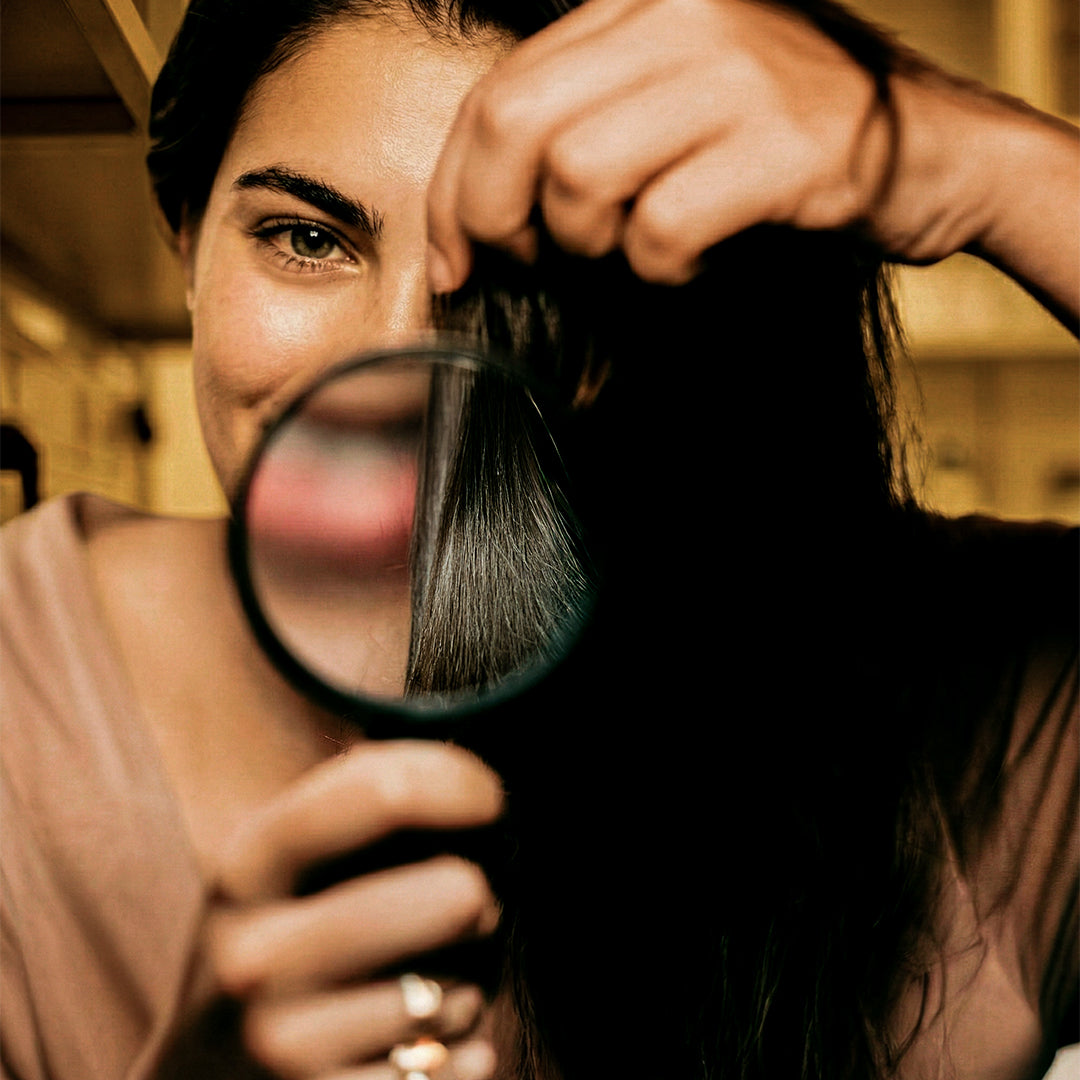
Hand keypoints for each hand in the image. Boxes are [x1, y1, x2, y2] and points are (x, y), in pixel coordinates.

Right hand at [166, 741, 503, 1078]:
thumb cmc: (281, 937)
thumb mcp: (290, 857)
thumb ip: (369, 799)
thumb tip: (481, 785)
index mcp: (247, 865)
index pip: (385, 790)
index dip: (464, 784)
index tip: (490, 799)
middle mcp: (255, 957)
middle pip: (458, 893)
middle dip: (480, 897)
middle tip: (461, 905)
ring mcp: (283, 1049)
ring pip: (464, 989)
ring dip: (468, 983)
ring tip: (422, 981)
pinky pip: (461, 1065)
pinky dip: (459, 1050)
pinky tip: (415, 1045)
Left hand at [426, 0, 1078, 326]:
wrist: (933, 152)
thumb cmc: (780, 143)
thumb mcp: (676, 101)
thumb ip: (586, 119)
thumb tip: (484, 205)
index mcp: (639, 4)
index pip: (500, 90)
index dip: (456, 186)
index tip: (456, 256)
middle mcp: (680, 17)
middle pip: (516, 125)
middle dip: (491, 218)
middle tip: (521, 266)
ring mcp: (735, 73)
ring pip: (580, 178)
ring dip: (591, 247)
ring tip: (639, 250)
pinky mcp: (780, 144)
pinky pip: (662, 230)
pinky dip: (663, 272)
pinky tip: (696, 264)